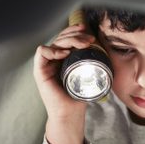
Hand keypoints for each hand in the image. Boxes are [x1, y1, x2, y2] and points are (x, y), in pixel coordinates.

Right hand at [33, 24, 94, 143]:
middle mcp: (54, 59)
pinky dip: (53, 50)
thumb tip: (104, 48)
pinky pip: (42, 53)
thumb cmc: (80, 94)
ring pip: (54, 43)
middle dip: (75, 35)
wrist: (71, 112)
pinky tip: (66, 53)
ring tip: (83, 44)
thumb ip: (92, 60)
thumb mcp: (88, 72)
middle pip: (61, 38)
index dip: (75, 31)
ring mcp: (46, 64)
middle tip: (89, 39)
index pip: (66, 38)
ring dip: (69, 40)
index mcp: (64, 58)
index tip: (88, 31)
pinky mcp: (40, 71)